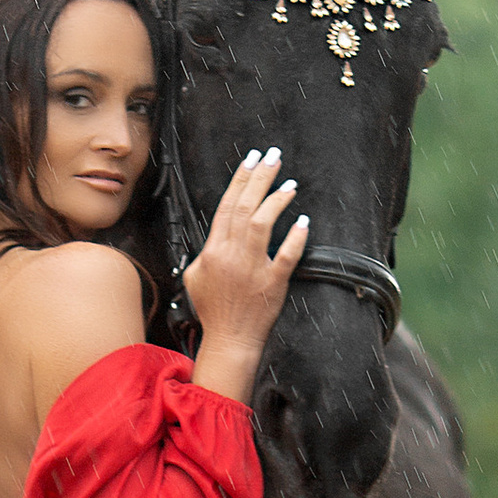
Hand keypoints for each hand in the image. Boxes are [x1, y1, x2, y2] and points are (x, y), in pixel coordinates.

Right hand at [184, 147, 305, 399]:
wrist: (229, 340)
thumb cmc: (213, 311)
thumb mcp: (194, 278)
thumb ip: (203, 253)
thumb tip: (213, 235)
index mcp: (212, 251)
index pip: (226, 206)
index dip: (239, 180)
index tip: (251, 160)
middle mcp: (232, 256)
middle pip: (245, 207)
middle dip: (260, 178)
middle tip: (272, 157)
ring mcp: (253, 269)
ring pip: (264, 224)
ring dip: (277, 200)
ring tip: (289, 183)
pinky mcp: (273, 283)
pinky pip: (287, 256)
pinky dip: (296, 238)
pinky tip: (303, 221)